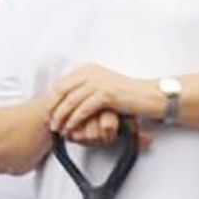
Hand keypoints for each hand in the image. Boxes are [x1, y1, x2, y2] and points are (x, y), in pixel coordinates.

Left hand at [46, 64, 166, 139]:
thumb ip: (85, 89)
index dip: (52, 99)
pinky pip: (83, 109)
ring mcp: (98, 82)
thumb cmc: (127, 95)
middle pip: (62, 91)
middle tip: (50, 123)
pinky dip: (75, 120)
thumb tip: (66, 99)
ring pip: (71, 101)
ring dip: (62, 117)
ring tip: (58, 129)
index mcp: (88, 69)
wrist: (149, 96)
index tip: (48, 113)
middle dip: (53, 108)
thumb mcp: (102, 87)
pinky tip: (71, 129)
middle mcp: (91, 72)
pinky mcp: (106, 93)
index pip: (62, 83)